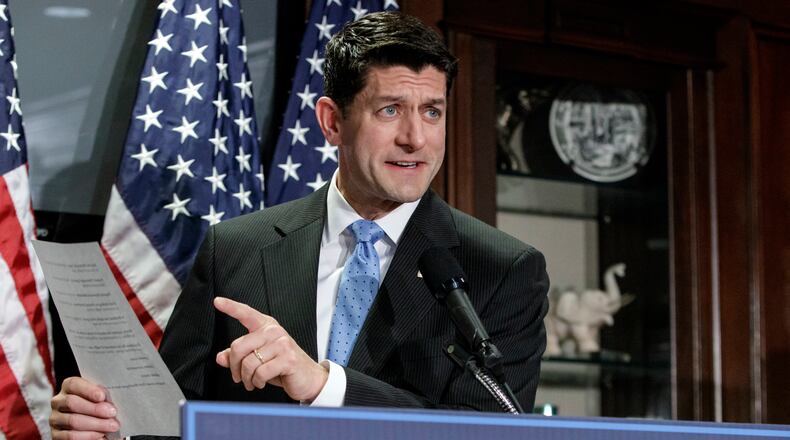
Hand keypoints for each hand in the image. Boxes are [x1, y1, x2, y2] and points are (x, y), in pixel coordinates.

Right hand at [50, 376, 118, 438]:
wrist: (90, 424)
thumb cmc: (98, 406)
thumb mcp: (100, 397)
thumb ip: (102, 396)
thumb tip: (107, 402)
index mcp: (68, 387)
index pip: (73, 384)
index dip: (88, 390)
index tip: (102, 397)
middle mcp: (58, 402)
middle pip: (72, 403)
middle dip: (95, 409)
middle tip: (112, 413)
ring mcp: (55, 419)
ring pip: (72, 421)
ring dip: (96, 424)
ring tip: (112, 425)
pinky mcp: (56, 435)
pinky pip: (70, 436)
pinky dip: (88, 436)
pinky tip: (101, 435)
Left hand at [214, 297, 328, 401]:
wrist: (308, 378)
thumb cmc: (283, 366)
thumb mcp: (259, 359)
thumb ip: (240, 356)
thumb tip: (221, 357)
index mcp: (266, 326)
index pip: (246, 313)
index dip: (231, 307)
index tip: (217, 301)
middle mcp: (274, 331)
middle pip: (238, 346)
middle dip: (235, 366)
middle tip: (238, 376)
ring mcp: (282, 344)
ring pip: (249, 363)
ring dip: (246, 378)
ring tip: (252, 382)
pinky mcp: (288, 358)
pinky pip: (261, 372)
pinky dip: (257, 382)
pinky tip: (261, 382)